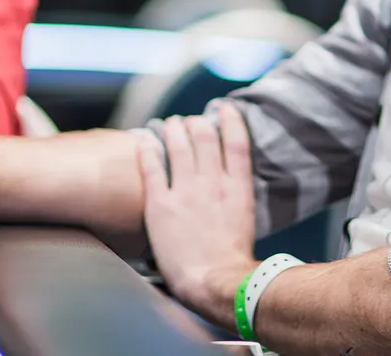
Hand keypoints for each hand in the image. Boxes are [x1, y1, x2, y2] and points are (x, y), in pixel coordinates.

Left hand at [137, 103, 258, 323]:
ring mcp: (186, 191)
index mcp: (237, 188)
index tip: (225, 108)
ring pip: (178, 145)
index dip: (231, 119)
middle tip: (189, 121)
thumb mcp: (245, 220)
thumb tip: (231, 185)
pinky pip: (152, 166)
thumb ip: (236, 196)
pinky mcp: (161, 204)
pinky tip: (145, 141)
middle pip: (204, 136)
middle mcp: (213, 183)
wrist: (214, 281)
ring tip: (168, 124)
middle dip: (196, 122)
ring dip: (172, 129)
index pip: (237, 141)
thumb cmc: (231, 260)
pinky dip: (148, 149)